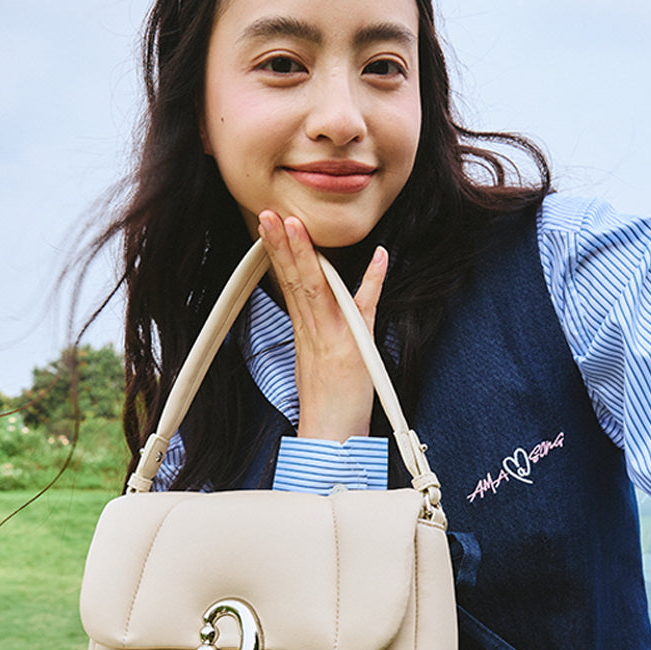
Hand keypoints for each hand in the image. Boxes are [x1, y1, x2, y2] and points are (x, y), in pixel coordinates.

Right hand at [257, 211, 385, 441]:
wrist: (330, 435)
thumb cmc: (327, 402)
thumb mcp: (313, 359)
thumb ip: (314, 329)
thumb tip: (316, 308)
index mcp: (305, 329)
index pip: (289, 282)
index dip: (278, 251)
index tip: (269, 223)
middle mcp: (315, 329)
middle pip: (294, 279)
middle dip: (281, 243)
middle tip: (269, 213)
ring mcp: (332, 336)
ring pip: (314, 288)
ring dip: (306, 255)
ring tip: (294, 225)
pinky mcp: (352, 348)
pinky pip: (364, 309)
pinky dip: (373, 282)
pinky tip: (381, 256)